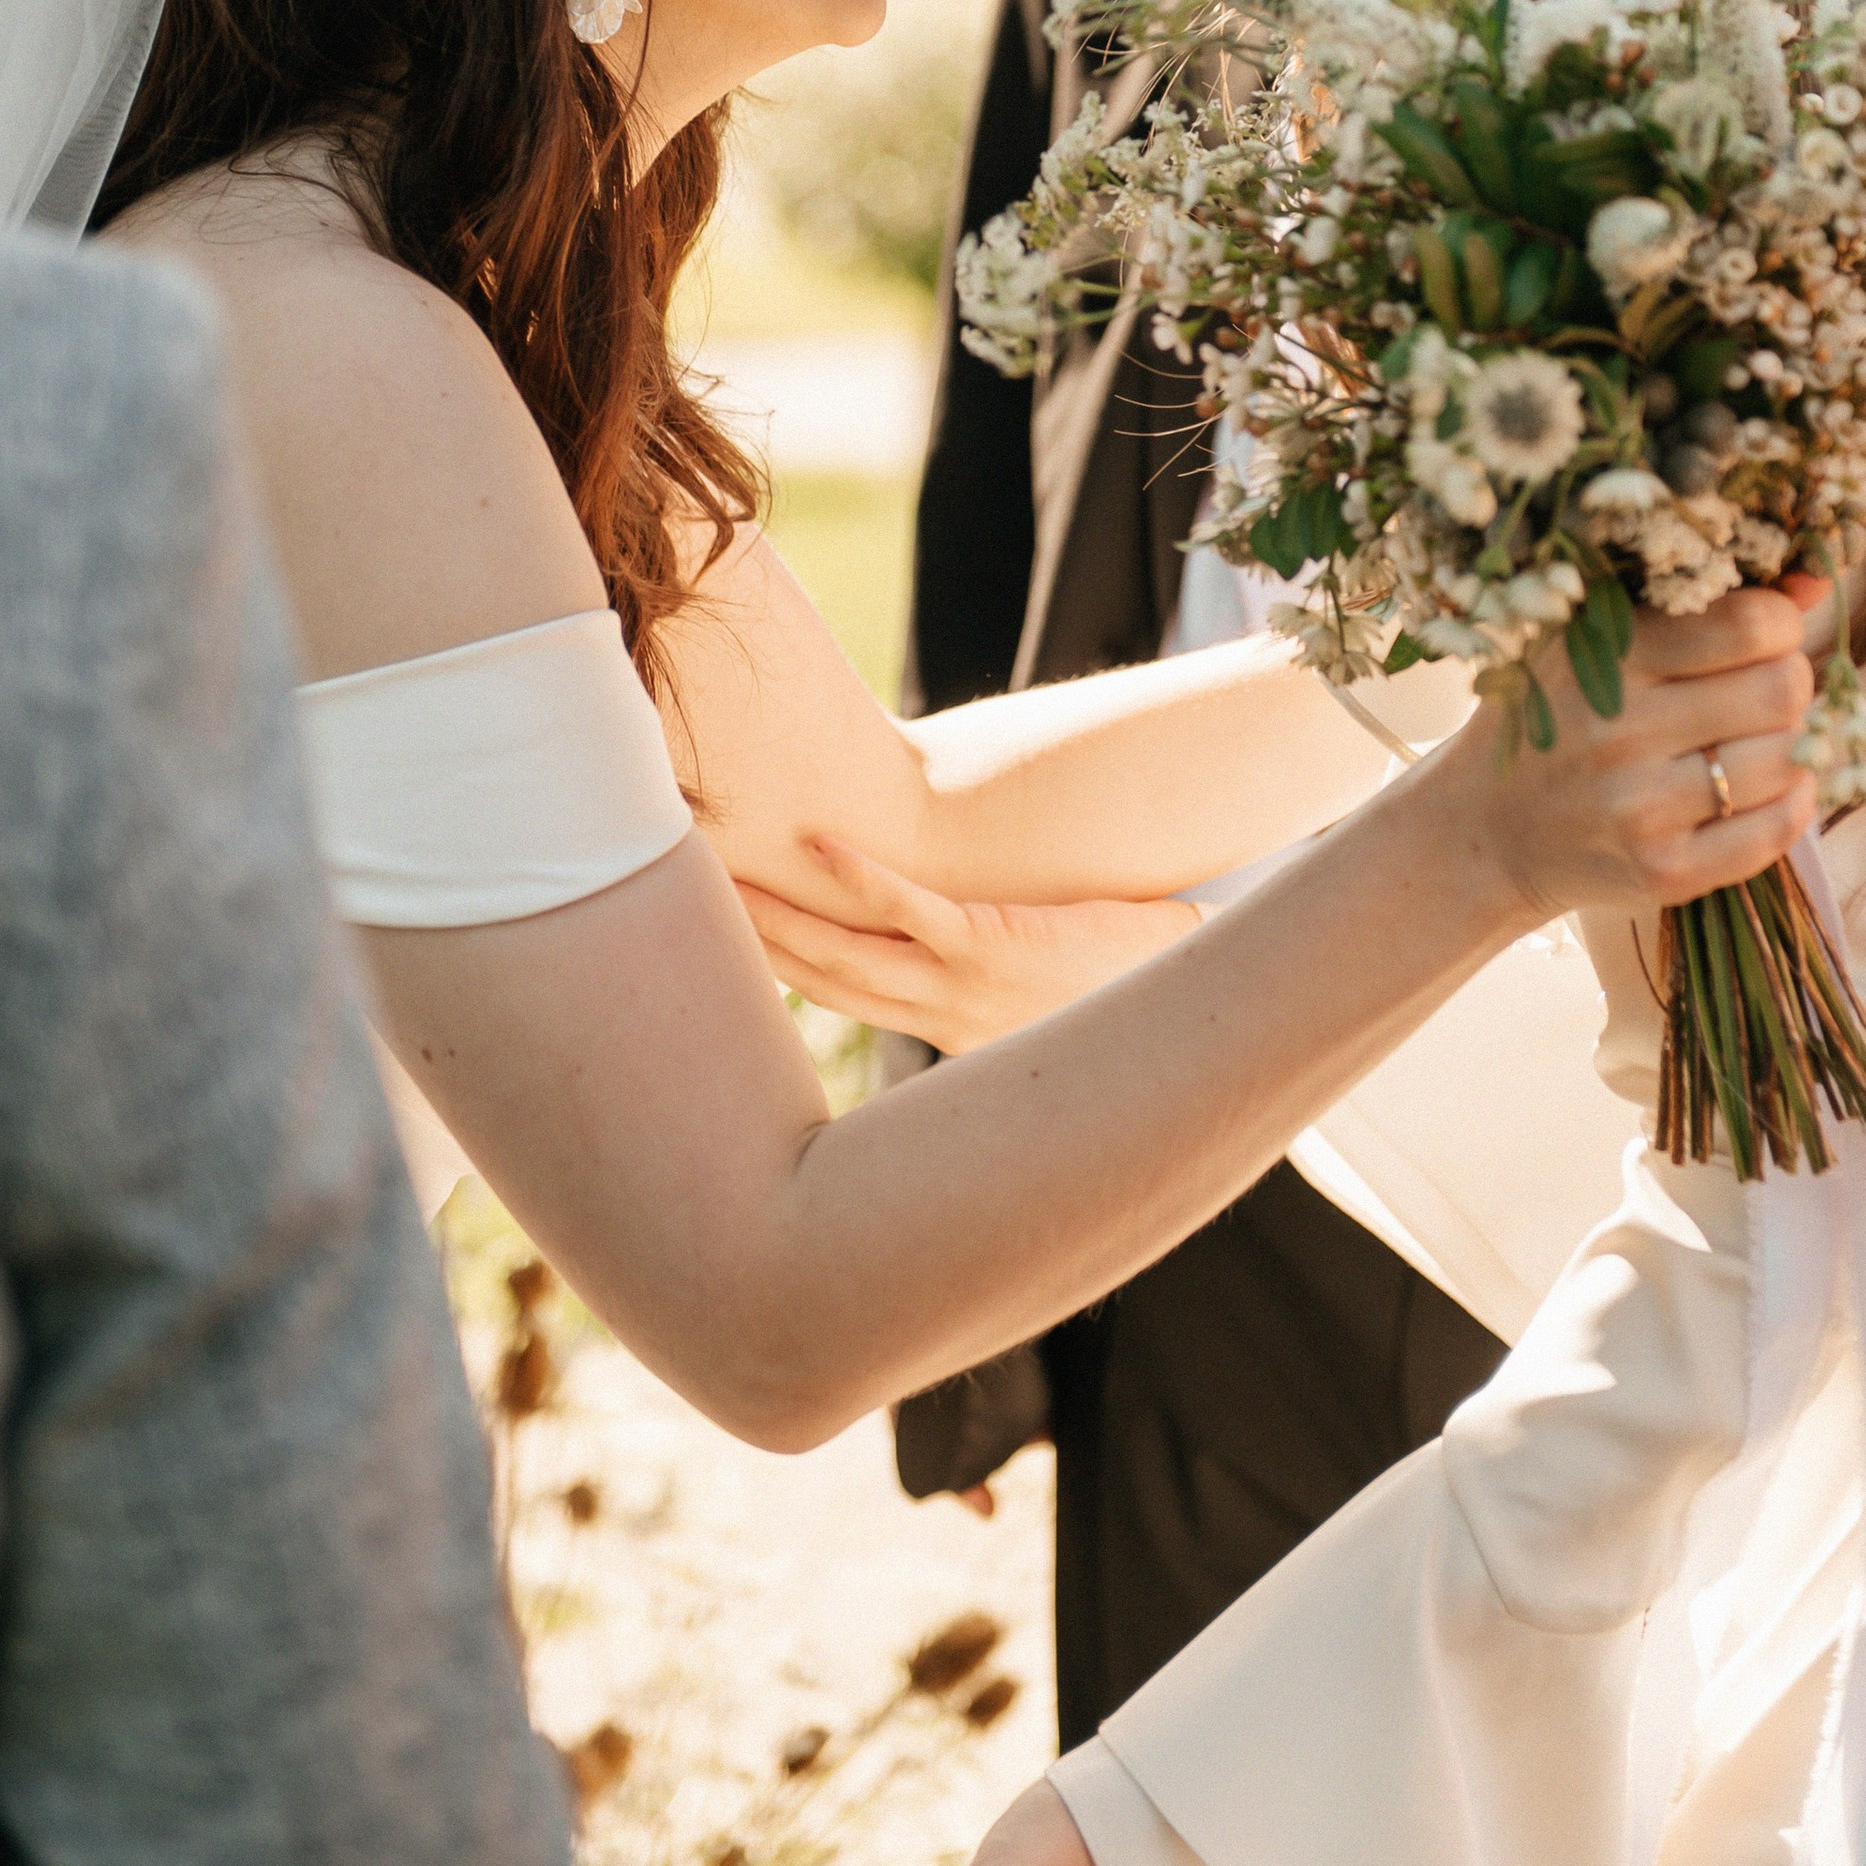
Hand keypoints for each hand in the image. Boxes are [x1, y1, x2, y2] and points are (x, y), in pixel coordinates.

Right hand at [740, 828, 1200, 1052]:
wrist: (1202, 997)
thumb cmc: (1128, 979)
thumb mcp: (1045, 988)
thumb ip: (994, 966)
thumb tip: (964, 914)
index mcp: (946, 1024)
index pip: (837, 994)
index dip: (768, 967)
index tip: (709, 939)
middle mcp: (939, 1015)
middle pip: (815, 978)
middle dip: (738, 944)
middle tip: (663, 900)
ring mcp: (961, 988)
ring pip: (843, 954)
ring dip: (774, 914)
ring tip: (711, 869)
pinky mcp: (995, 948)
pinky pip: (912, 911)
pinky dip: (861, 877)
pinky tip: (816, 841)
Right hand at [1456, 583, 1820, 928]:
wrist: (1488, 827)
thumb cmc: (1561, 711)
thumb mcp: (1599, 636)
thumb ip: (1702, 601)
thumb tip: (1815, 578)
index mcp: (1606, 654)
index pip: (1754, 624)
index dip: (1778, 623)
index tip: (1758, 635)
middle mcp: (1621, 732)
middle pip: (1783, 690)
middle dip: (1787, 682)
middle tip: (1754, 690)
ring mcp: (1642, 809)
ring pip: (1789, 759)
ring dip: (1789, 745)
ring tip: (1750, 739)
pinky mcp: (1665, 873)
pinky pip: (1778, 829)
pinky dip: (1790, 801)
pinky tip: (1758, 788)